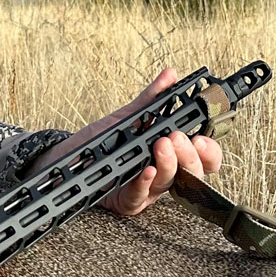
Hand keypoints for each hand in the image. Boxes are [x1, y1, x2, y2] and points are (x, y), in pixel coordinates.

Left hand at [25, 67, 222, 216]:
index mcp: (172, 154)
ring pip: (169, 183)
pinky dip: (145, 182)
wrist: (67, 158)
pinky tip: (145, 169)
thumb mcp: (128, 118)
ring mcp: (148, 189)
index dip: (208, 150)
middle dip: (188, 154)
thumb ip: (152, 99)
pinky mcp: (128, 201)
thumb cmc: (102, 142)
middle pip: (192, 172)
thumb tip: (170, 75)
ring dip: (168, 164)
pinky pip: (141, 196)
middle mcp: (164, 173)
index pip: (203, 157)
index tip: (200, 137)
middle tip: (177, 138)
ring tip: (161, 146)